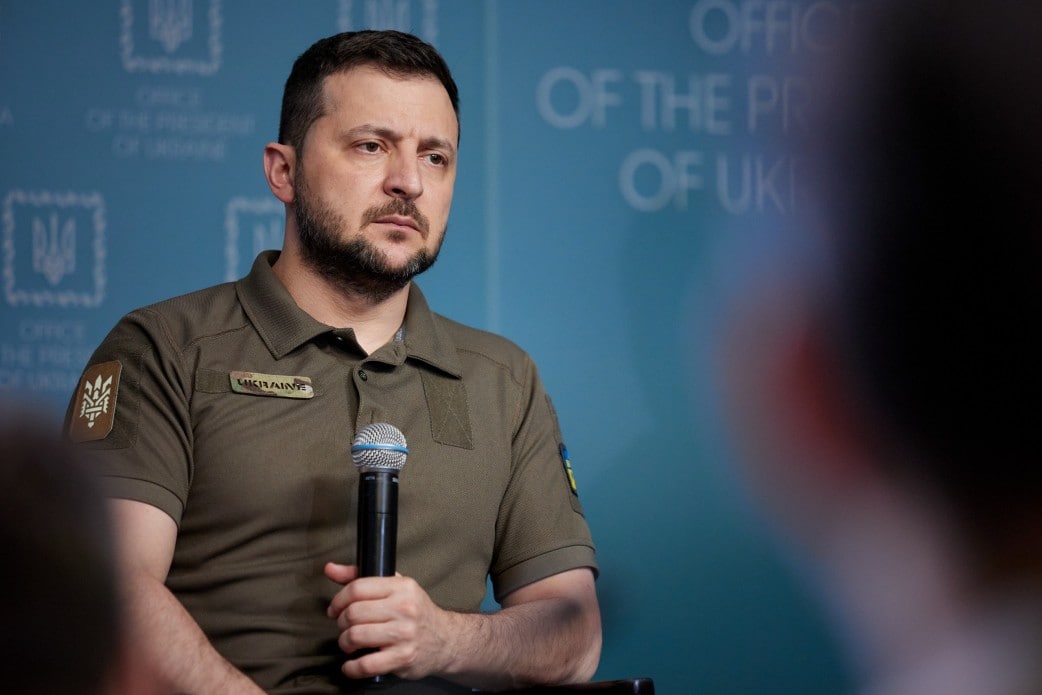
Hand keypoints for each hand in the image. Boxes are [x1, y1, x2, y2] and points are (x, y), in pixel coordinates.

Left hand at [323, 562, 457, 680]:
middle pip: (353, 613)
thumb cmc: (415, 612)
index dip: (339, 600)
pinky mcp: (403, 657)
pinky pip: (366, 664)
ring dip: (345, 643)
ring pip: (356, 636)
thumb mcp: (395, 587)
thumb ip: (360, 577)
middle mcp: (405, 608)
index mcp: (402, 587)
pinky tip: (352, 665)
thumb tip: (330, 569)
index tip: (335, 609)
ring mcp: (405, 634)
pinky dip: (352, 667)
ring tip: (349, 644)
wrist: (446, 639)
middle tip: (344, 628)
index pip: (358, 588)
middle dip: (341, 623)